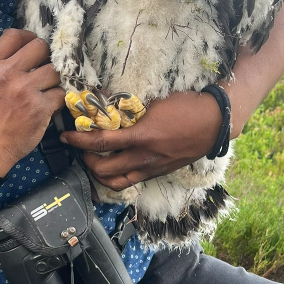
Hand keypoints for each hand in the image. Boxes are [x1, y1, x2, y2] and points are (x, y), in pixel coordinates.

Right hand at [0, 28, 64, 176]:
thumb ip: (1, 65)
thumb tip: (25, 48)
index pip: (14, 35)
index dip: (29, 37)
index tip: (33, 48)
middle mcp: (7, 74)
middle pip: (40, 47)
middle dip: (46, 57)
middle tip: (44, 69)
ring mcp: (25, 90)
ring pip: (54, 70)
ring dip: (53, 81)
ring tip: (45, 91)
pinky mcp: (40, 107)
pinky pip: (60, 93)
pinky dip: (57, 100)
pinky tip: (47, 106)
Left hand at [59, 90, 221, 189]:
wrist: (217, 121)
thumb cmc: (187, 105)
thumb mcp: (154, 101)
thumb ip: (127, 107)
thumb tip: (102, 101)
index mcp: (141, 137)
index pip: (100, 143)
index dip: (78, 141)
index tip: (66, 137)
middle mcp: (145, 157)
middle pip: (103, 170)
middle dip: (86, 161)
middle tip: (80, 149)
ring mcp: (153, 168)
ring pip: (117, 182)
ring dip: (100, 175)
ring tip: (94, 162)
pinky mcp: (160, 172)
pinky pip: (132, 181)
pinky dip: (118, 177)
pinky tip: (114, 166)